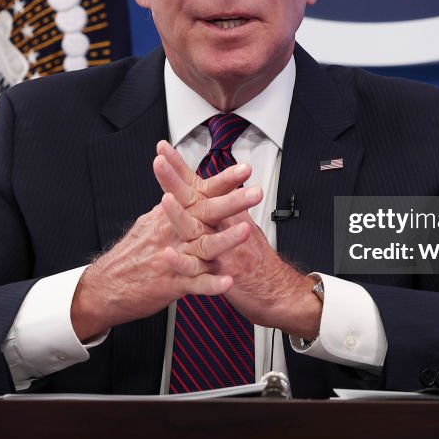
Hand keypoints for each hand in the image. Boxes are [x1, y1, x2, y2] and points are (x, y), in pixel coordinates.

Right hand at [70, 153, 262, 341]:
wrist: (105, 286)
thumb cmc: (131, 256)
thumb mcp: (148, 224)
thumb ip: (171, 211)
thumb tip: (182, 192)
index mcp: (170, 217)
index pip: (200, 193)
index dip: (223, 181)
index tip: (244, 169)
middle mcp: (173, 233)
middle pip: (205, 213)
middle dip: (232, 201)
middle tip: (255, 192)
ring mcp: (173, 258)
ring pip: (203, 247)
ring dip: (225, 239)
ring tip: (246, 231)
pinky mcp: (171, 284)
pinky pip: (196, 284)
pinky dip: (211, 284)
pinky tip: (227, 282)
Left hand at [154, 142, 321, 339]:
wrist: (278, 290)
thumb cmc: (257, 259)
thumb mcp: (242, 225)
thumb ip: (226, 207)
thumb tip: (214, 187)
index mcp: (223, 213)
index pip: (197, 184)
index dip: (180, 166)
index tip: (162, 148)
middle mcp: (222, 227)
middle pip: (195, 200)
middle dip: (176, 180)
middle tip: (160, 162)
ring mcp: (221, 249)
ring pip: (196, 230)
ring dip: (180, 215)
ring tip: (164, 199)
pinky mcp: (221, 273)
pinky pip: (197, 269)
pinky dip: (183, 263)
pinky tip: (168, 255)